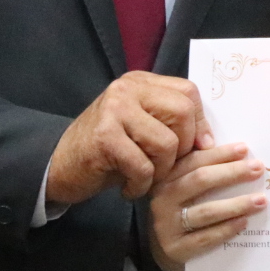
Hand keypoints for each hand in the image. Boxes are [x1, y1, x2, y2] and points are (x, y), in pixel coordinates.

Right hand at [47, 72, 208, 206]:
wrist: (59, 166)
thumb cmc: (108, 151)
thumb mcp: (140, 127)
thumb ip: (170, 122)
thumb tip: (210, 140)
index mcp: (140, 82)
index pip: (188, 92)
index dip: (199, 122)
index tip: (198, 147)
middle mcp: (127, 89)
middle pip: (182, 113)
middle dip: (183, 147)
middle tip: (166, 165)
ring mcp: (114, 110)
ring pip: (167, 143)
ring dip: (161, 171)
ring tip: (144, 178)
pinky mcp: (104, 138)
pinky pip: (144, 166)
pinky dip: (140, 185)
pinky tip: (128, 188)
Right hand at [150, 141, 268, 270]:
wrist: (167, 249)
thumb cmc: (186, 210)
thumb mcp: (188, 187)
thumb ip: (205, 167)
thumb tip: (240, 153)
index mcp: (167, 177)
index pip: (195, 160)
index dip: (220, 154)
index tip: (245, 149)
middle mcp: (163, 198)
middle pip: (200, 180)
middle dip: (232, 173)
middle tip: (258, 169)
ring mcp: (166, 225)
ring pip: (206, 211)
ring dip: (236, 204)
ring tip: (260, 200)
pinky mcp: (175, 248)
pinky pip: (205, 238)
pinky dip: (226, 229)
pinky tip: (244, 222)